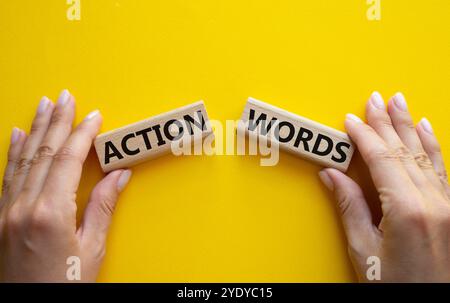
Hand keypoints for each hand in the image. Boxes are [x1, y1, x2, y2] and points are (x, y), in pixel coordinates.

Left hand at [0, 90, 131, 281]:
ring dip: (35, 128)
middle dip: (56, 121)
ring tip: (44, 105)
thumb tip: (119, 177)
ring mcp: (7, 210)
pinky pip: (7, 174)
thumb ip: (103, 208)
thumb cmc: (64, 285)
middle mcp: (23, 206)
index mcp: (50, 213)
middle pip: (44, 152)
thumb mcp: (92, 250)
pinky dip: (13, 151)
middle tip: (66, 97)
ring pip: (23, 158)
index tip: (94, 117)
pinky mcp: (0, 217)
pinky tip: (16, 134)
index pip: (69, 160)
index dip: (82, 135)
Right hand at [319, 92, 449, 281]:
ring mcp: (447, 205)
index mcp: (407, 210)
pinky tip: (427, 130)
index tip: (350, 120)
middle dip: (387, 121)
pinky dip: (432, 145)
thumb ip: (349, 207)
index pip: (381, 158)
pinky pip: (440, 168)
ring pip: (425, 153)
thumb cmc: (396, 286)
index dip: (364, 136)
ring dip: (409, 126)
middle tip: (374, 98)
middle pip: (404, 150)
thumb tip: (332, 176)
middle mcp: (433, 202)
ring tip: (400, 102)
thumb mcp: (364, 250)